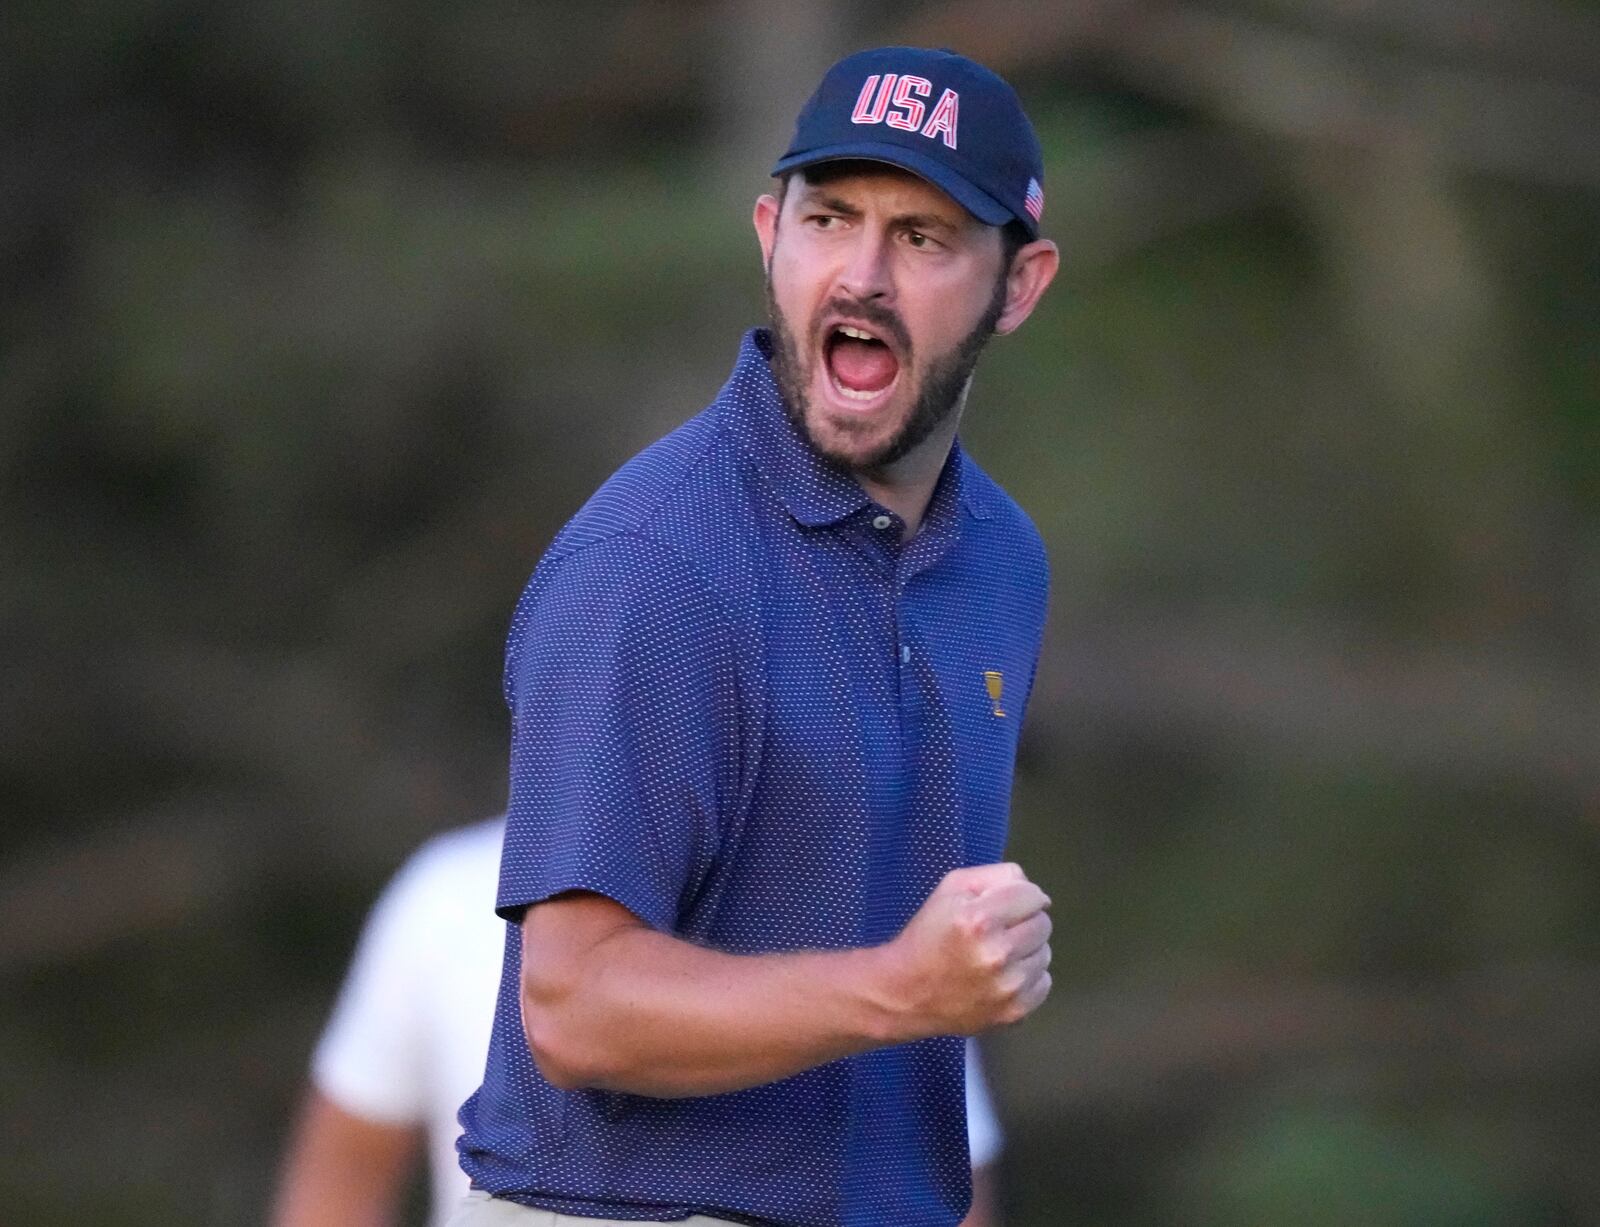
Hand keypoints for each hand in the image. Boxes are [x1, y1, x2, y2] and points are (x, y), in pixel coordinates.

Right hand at [884, 862, 1052, 1037]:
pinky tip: (1000, 976)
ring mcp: (1007, 988)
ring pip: (1045, 954)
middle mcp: (997, 955)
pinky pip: (1042, 983)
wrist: (905, 992)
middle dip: (1023, 921)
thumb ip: (997, 876)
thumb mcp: (952, 888)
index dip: (1019, 895)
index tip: (1002, 905)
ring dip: (1025, 950)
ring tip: (995, 954)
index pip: (1033, 895)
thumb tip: (1039, 895)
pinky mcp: (1013, 1013)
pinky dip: (1027, 977)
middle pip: (1043, 924)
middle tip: (996, 930)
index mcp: (978, 920)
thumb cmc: (929, 934)